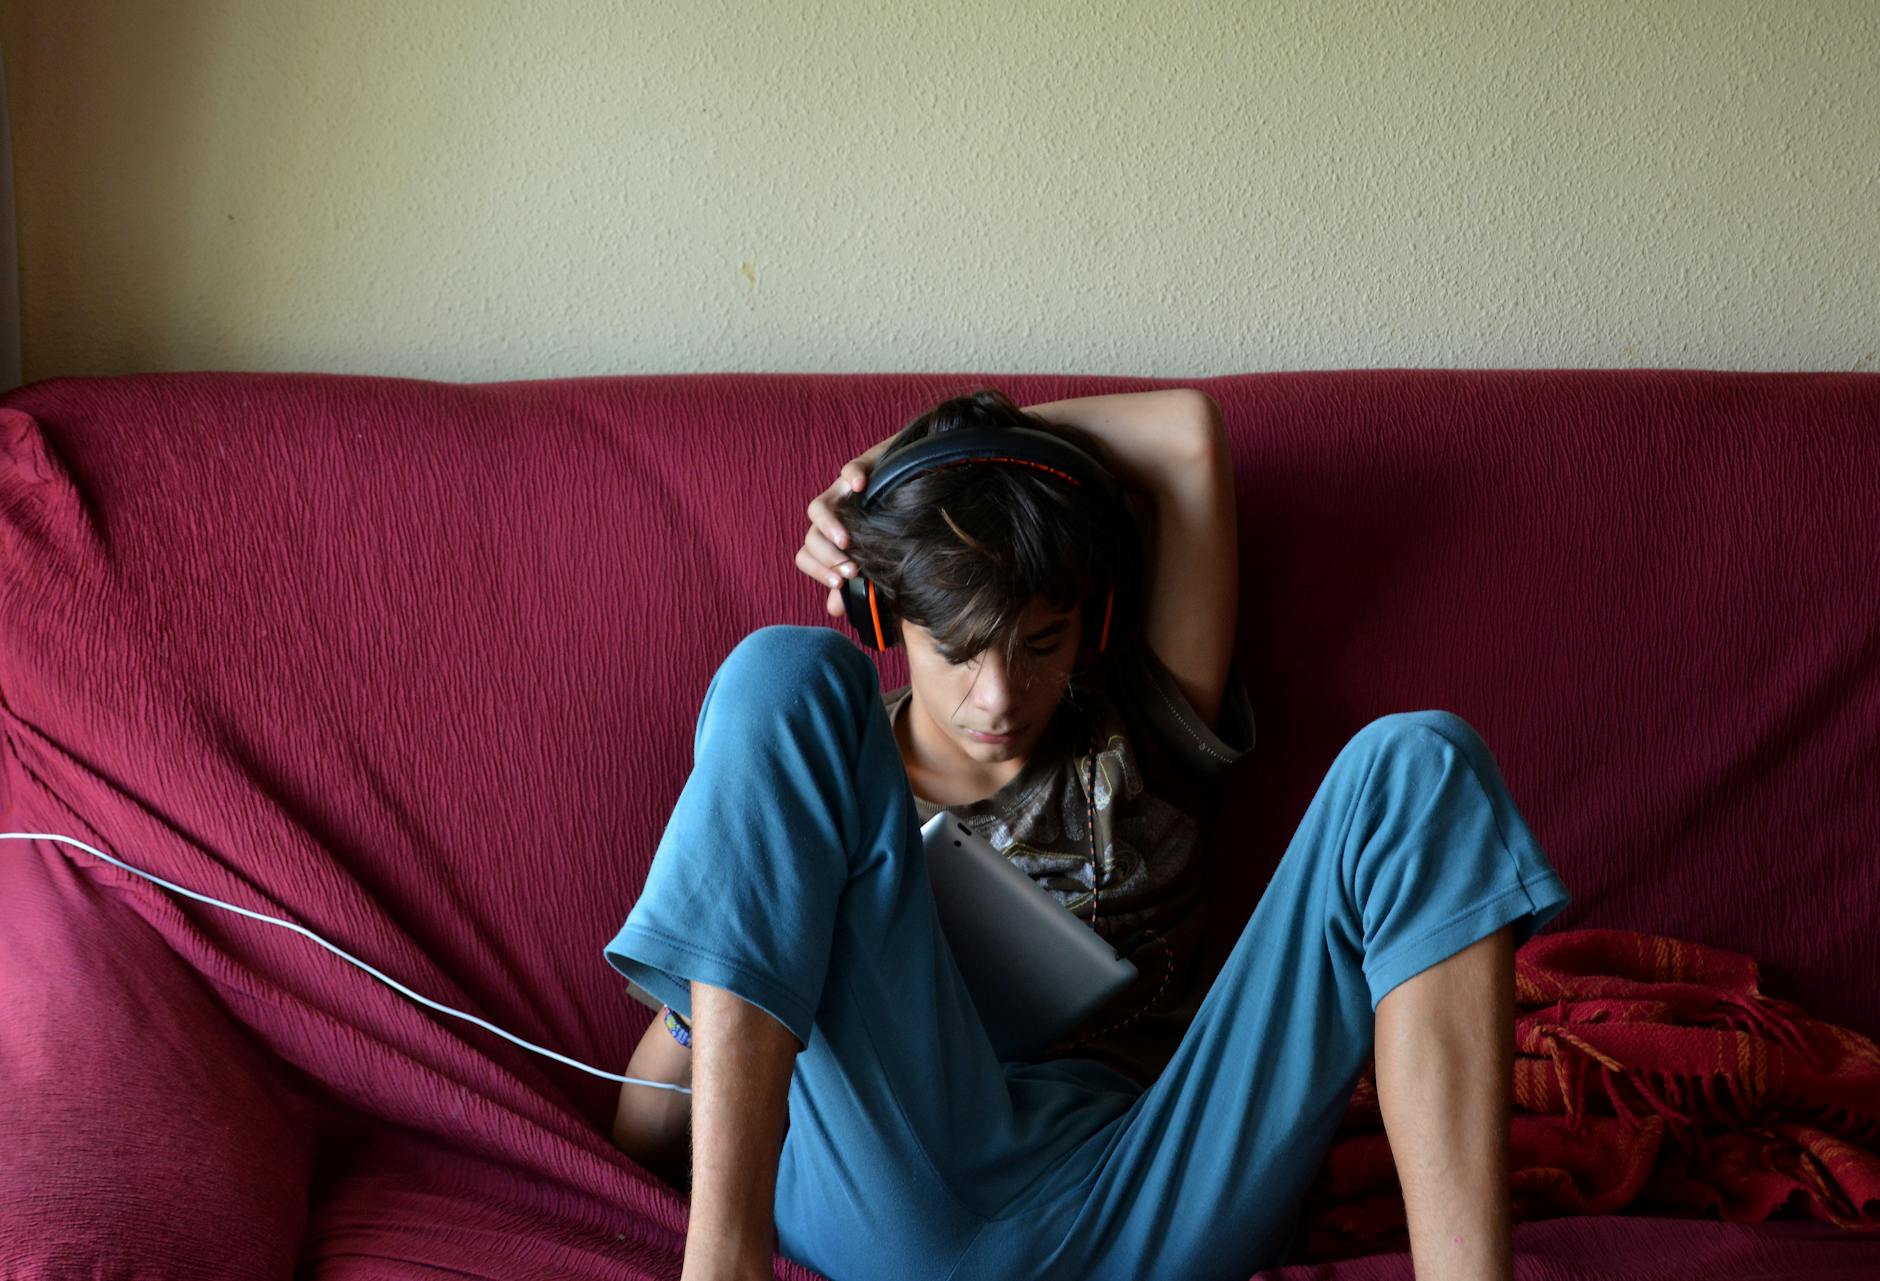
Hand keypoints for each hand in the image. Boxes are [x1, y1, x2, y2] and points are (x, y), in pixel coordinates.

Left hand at [796, 441, 888, 617]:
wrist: (915, 481)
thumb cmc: (892, 528)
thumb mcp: (877, 560)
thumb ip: (856, 586)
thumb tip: (835, 609)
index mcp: (831, 540)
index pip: (806, 557)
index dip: (818, 572)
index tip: (841, 584)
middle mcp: (832, 517)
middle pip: (811, 538)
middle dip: (828, 558)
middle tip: (852, 572)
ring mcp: (842, 493)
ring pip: (817, 508)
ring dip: (829, 526)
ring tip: (845, 541)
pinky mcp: (861, 468)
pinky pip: (849, 469)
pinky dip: (851, 475)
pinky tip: (861, 486)